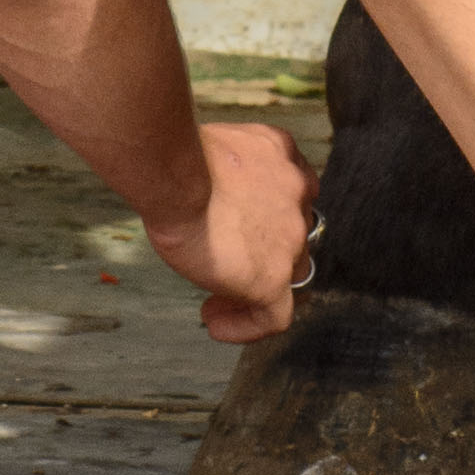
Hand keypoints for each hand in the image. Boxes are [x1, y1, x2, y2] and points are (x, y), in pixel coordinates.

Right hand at [142, 117, 318, 344]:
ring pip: (289, 276)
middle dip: (260, 253)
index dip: (265, 214)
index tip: (235, 229)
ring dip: (254, 290)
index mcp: (282, 154)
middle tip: (225, 266)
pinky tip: (216, 325)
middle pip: (291, 234)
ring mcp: (290, 238)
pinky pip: (274, 317)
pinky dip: (247, 326)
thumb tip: (209, 188)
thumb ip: (228, 169)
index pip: (289, 190)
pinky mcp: (273, 278)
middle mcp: (297, 194)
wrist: (178, 178)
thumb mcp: (213, 148)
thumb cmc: (178, 158)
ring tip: (215, 303)